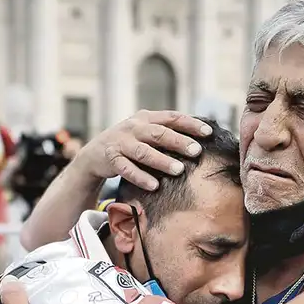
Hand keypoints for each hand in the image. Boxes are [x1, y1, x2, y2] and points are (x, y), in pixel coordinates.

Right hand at [74, 110, 212, 190]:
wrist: (95, 153)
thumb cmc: (130, 143)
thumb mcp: (146, 132)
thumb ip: (167, 132)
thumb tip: (201, 141)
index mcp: (146, 118)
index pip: (172, 117)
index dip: (190, 124)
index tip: (208, 132)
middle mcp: (133, 127)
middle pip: (159, 133)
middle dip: (179, 142)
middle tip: (197, 151)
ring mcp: (121, 143)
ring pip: (143, 152)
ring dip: (162, 161)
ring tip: (179, 170)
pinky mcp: (111, 159)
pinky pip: (127, 169)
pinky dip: (141, 177)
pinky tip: (155, 186)